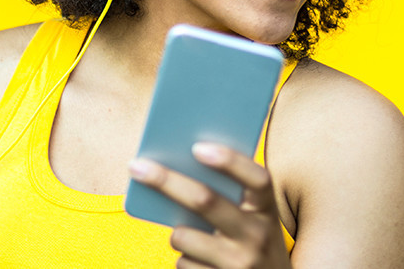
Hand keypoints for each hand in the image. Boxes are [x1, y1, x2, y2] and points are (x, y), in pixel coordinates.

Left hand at [129, 142, 291, 268]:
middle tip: (136, 166)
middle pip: (205, 201)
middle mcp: (258, 236)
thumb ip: (227, 196)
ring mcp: (239, 263)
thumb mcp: (252, 221)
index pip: (258, 178)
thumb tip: (176, 167)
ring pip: (183, 236)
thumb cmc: (250, 244)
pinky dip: (184, 259)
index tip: (197, 146)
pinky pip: (182, 263)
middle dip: (166, 180)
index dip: (230, 161)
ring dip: (177, 233)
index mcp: (267, 211)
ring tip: (191, 236)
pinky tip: (200, 262)